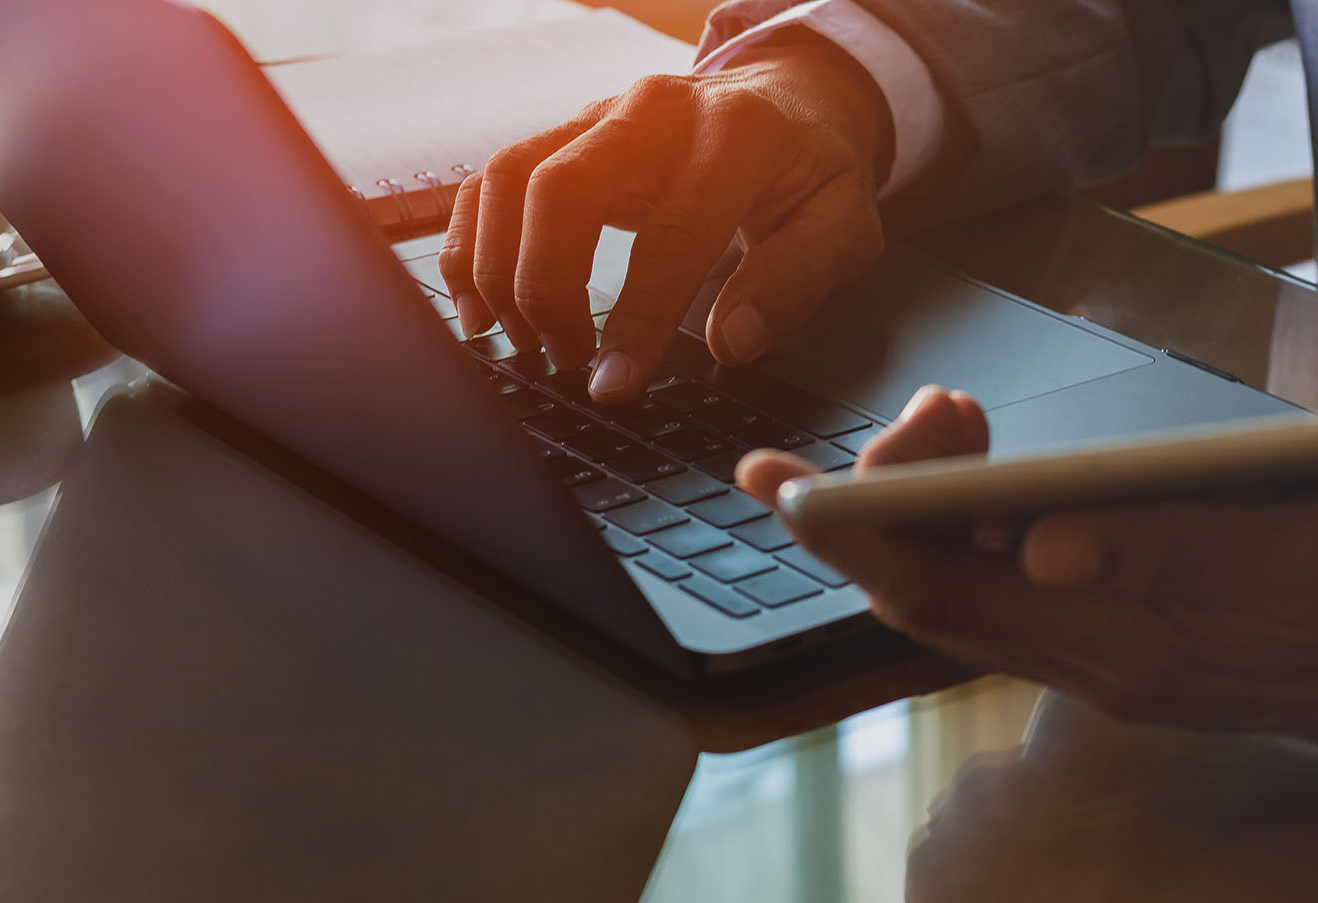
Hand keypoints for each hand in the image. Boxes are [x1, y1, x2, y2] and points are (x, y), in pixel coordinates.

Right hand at [438, 35, 890, 402]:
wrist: (793, 102)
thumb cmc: (813, 174)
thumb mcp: (842, 227)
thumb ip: (793, 281)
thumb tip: (733, 344)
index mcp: (737, 132)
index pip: (671, 232)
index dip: (637, 317)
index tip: (611, 385)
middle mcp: (656, 108)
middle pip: (561, 189)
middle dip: (547, 288)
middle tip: (565, 360)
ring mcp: (602, 112)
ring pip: (512, 178)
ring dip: (501, 270)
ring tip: (527, 342)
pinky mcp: (567, 132)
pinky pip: (495, 179)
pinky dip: (474, 243)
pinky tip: (481, 303)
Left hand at [738, 387, 1317, 763]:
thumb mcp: (1302, 550)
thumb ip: (1174, 553)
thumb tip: (1042, 544)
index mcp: (1125, 638)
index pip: (943, 595)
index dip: (854, 538)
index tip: (782, 487)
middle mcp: (1094, 655)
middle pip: (934, 592)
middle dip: (876, 507)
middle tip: (884, 424)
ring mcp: (1108, 647)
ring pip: (968, 590)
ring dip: (925, 510)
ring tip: (942, 421)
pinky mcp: (1133, 627)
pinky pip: (1015, 588)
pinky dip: (977, 524)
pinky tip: (985, 475)